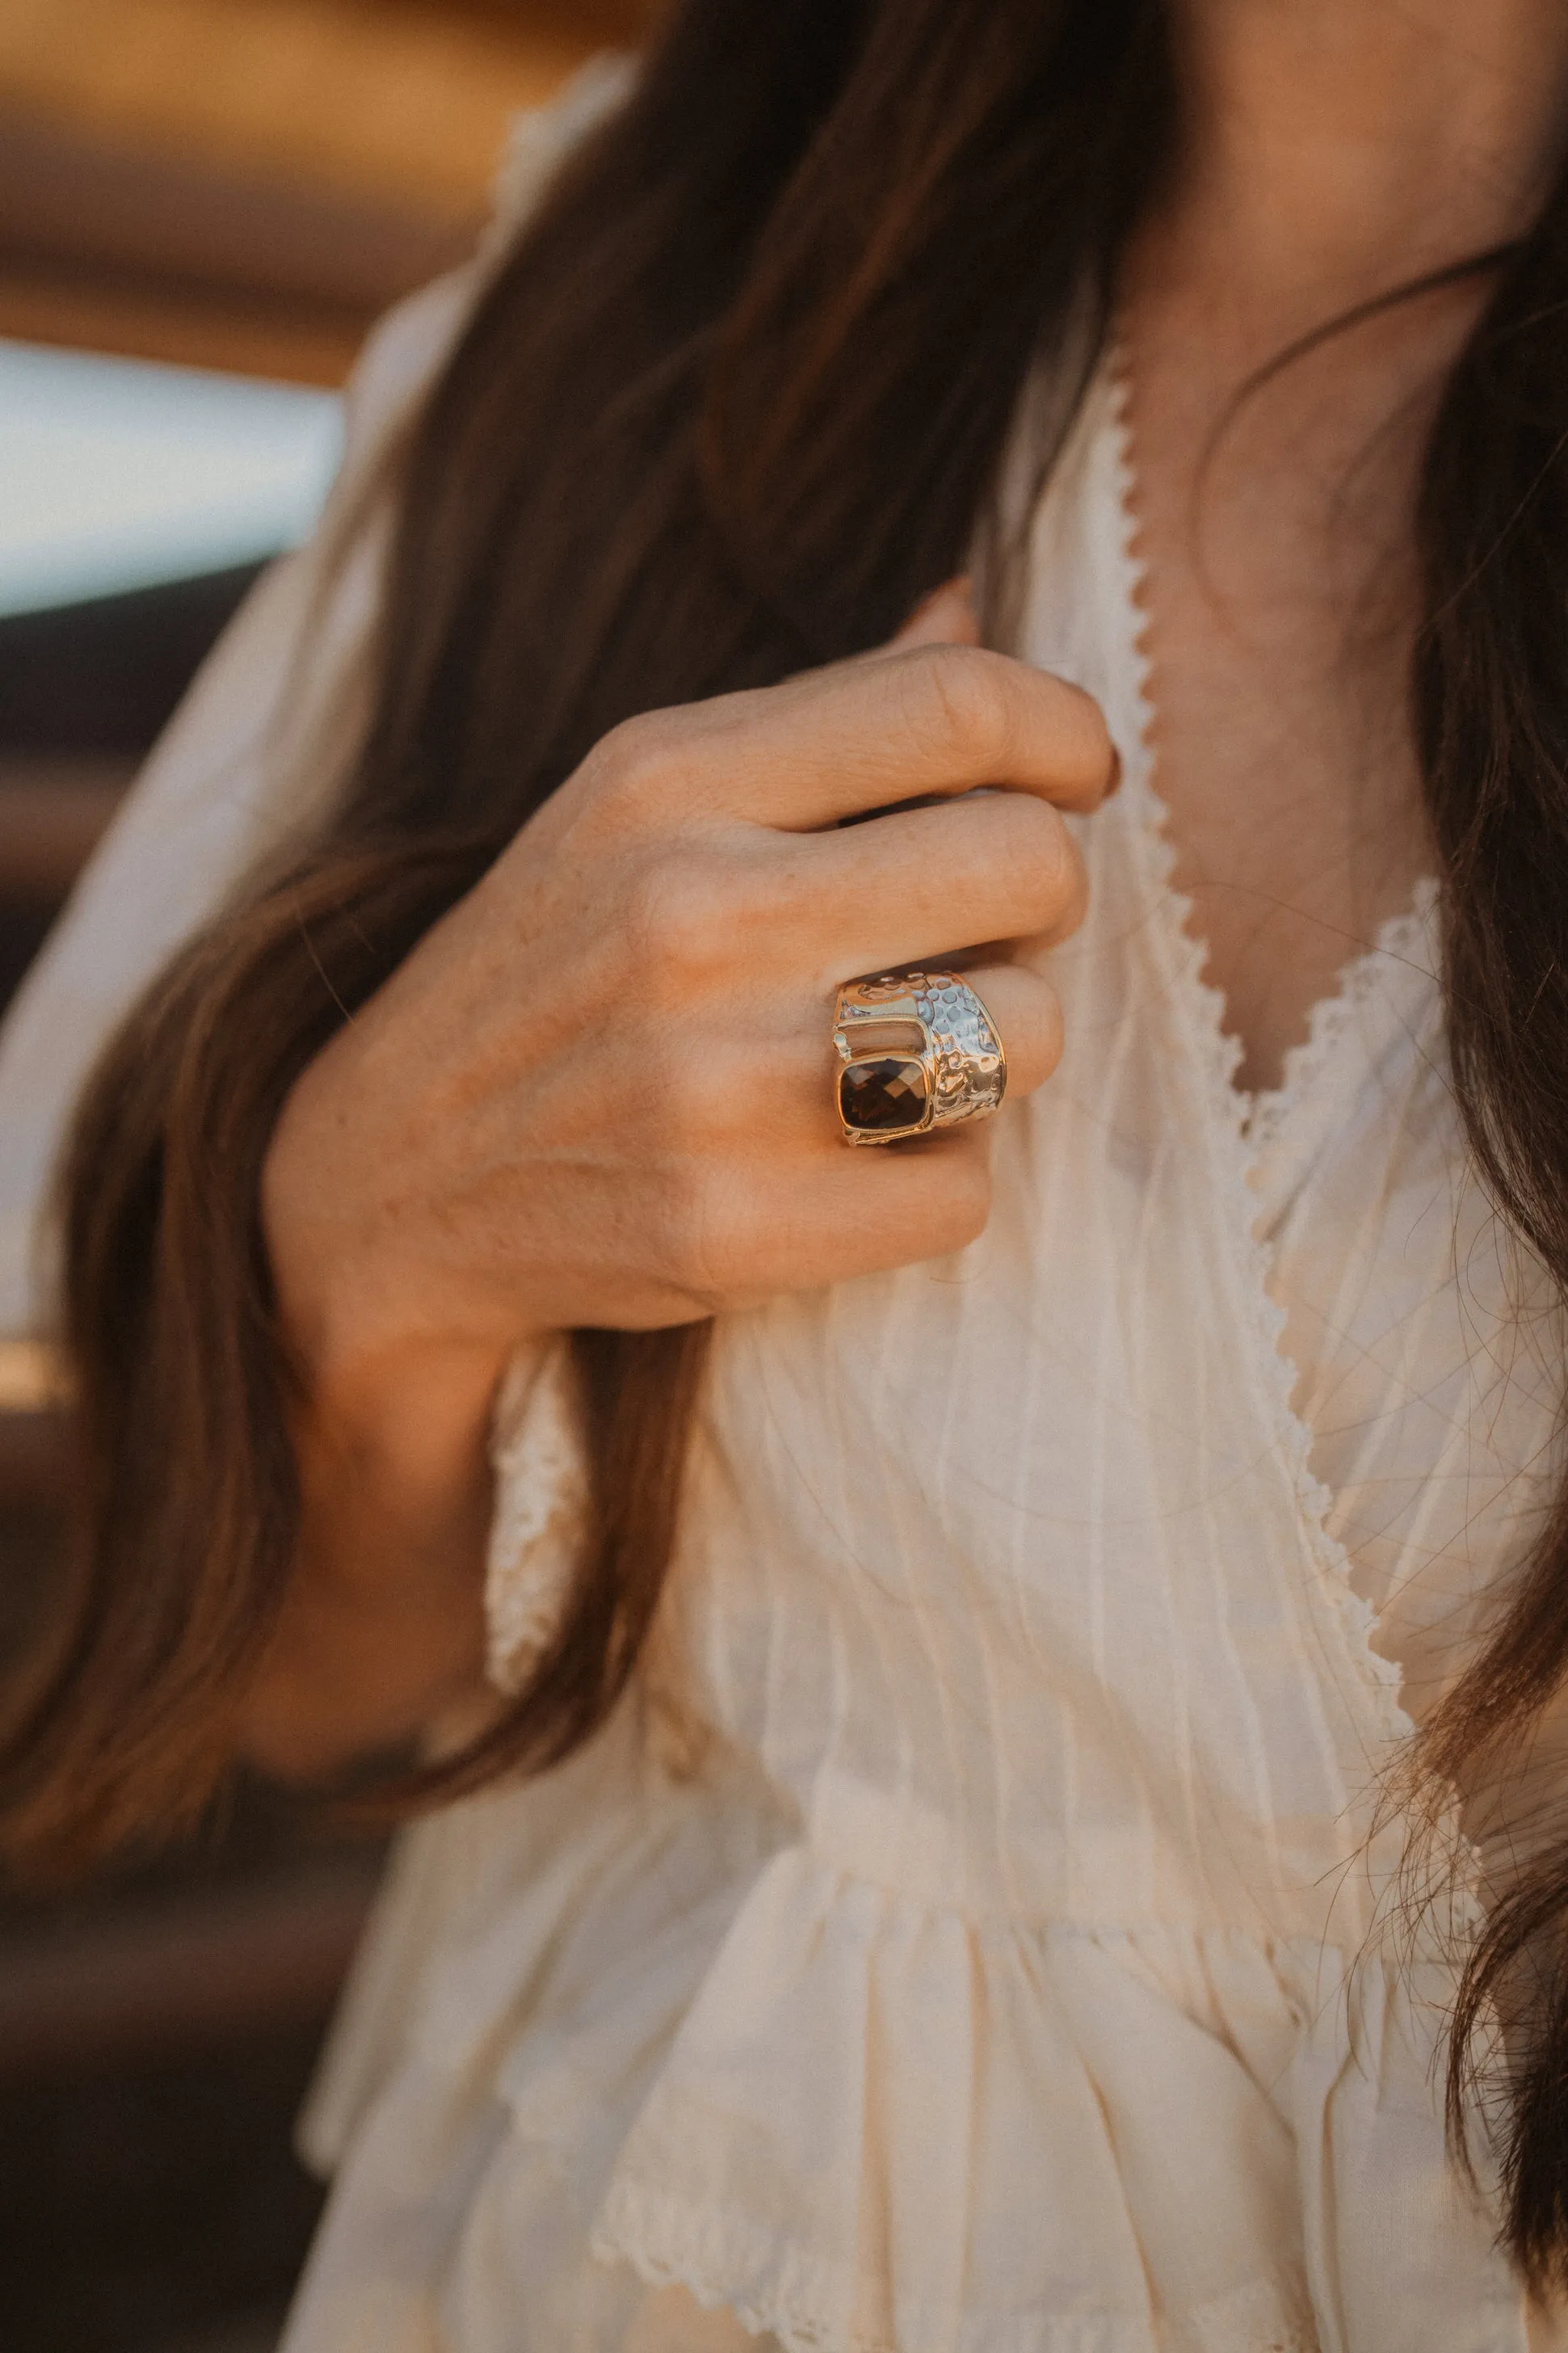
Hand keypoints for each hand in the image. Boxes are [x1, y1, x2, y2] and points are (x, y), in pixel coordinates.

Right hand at [262, 583, 1114, 1417]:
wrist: (389, 1179)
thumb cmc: (548, 971)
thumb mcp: (635, 804)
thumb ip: (816, 714)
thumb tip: (972, 604)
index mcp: (668, 779)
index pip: (956, 707)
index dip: (1063, 736)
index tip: (1075, 778)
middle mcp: (691, 915)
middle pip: (1029, 863)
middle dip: (1042, 900)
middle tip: (985, 930)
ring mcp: (712, 1081)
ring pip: (1024, 1032)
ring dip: (998, 1046)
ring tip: (911, 1049)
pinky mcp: (735, 1227)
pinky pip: (965, 1189)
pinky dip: (935, 1178)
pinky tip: (856, 1158)